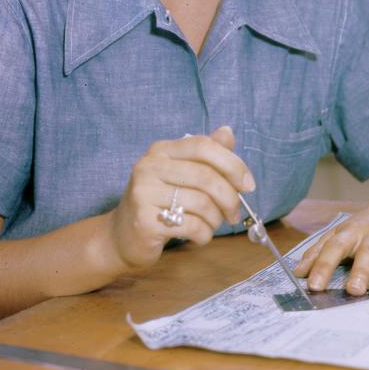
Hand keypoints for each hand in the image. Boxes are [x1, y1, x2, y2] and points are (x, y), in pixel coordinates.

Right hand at [108, 126, 254, 269]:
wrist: (120, 237)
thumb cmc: (158, 203)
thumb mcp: (181, 174)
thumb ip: (206, 155)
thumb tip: (227, 132)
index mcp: (162, 150)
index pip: (204, 146)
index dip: (233, 164)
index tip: (248, 185)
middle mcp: (149, 167)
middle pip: (206, 176)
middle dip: (229, 198)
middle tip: (235, 214)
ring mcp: (144, 193)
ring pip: (201, 203)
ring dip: (216, 219)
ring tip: (213, 224)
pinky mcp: (144, 222)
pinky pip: (191, 226)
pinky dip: (204, 235)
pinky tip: (199, 236)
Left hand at [293, 189, 368, 295]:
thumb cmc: (364, 227)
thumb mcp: (339, 234)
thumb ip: (319, 252)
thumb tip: (298, 273)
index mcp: (351, 231)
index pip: (334, 248)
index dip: (323, 266)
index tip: (313, 286)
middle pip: (366, 252)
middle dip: (360, 271)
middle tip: (352, 290)